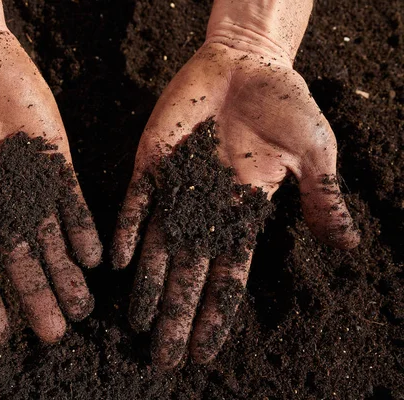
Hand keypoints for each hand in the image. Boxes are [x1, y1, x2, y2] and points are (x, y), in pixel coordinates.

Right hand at [0, 4, 101, 344]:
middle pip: (19, 260)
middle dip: (36, 296)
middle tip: (52, 334)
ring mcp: (29, 180)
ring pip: (51, 237)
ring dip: (65, 273)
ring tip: (79, 308)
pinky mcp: (55, 158)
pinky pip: (72, 200)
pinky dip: (81, 228)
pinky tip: (91, 257)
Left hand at [112, 41, 359, 368]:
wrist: (245, 64)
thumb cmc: (284, 104)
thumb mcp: (314, 151)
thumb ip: (321, 196)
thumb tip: (349, 246)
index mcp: (243, 214)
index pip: (229, 276)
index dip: (216, 313)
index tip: (204, 352)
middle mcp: (205, 211)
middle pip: (189, 273)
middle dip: (177, 315)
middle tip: (163, 358)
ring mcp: (175, 189)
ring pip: (159, 248)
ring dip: (149, 286)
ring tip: (137, 325)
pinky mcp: (152, 164)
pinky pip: (137, 204)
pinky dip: (129, 231)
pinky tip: (119, 261)